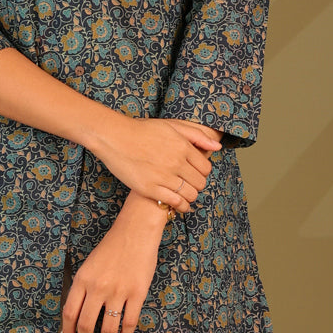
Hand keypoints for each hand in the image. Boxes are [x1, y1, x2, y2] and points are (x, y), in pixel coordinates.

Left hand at [62, 195, 165, 332]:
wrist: (135, 232)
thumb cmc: (111, 248)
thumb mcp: (88, 266)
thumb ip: (83, 288)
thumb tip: (80, 314)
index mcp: (82, 280)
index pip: (70, 313)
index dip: (69, 332)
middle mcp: (98, 288)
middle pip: (86, 324)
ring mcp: (118, 292)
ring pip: (108, 328)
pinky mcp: (137, 294)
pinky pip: (129, 322)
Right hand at [92, 116, 219, 212]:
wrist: (115, 137)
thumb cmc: (142, 130)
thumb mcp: (171, 126)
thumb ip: (196, 135)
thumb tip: (217, 146)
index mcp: (183, 146)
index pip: (205, 168)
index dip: (202, 173)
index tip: (196, 174)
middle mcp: (176, 162)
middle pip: (199, 182)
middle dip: (197, 185)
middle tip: (190, 185)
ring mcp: (163, 176)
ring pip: (189, 194)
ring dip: (190, 197)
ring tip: (185, 196)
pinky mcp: (150, 188)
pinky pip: (174, 202)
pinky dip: (181, 207)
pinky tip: (179, 206)